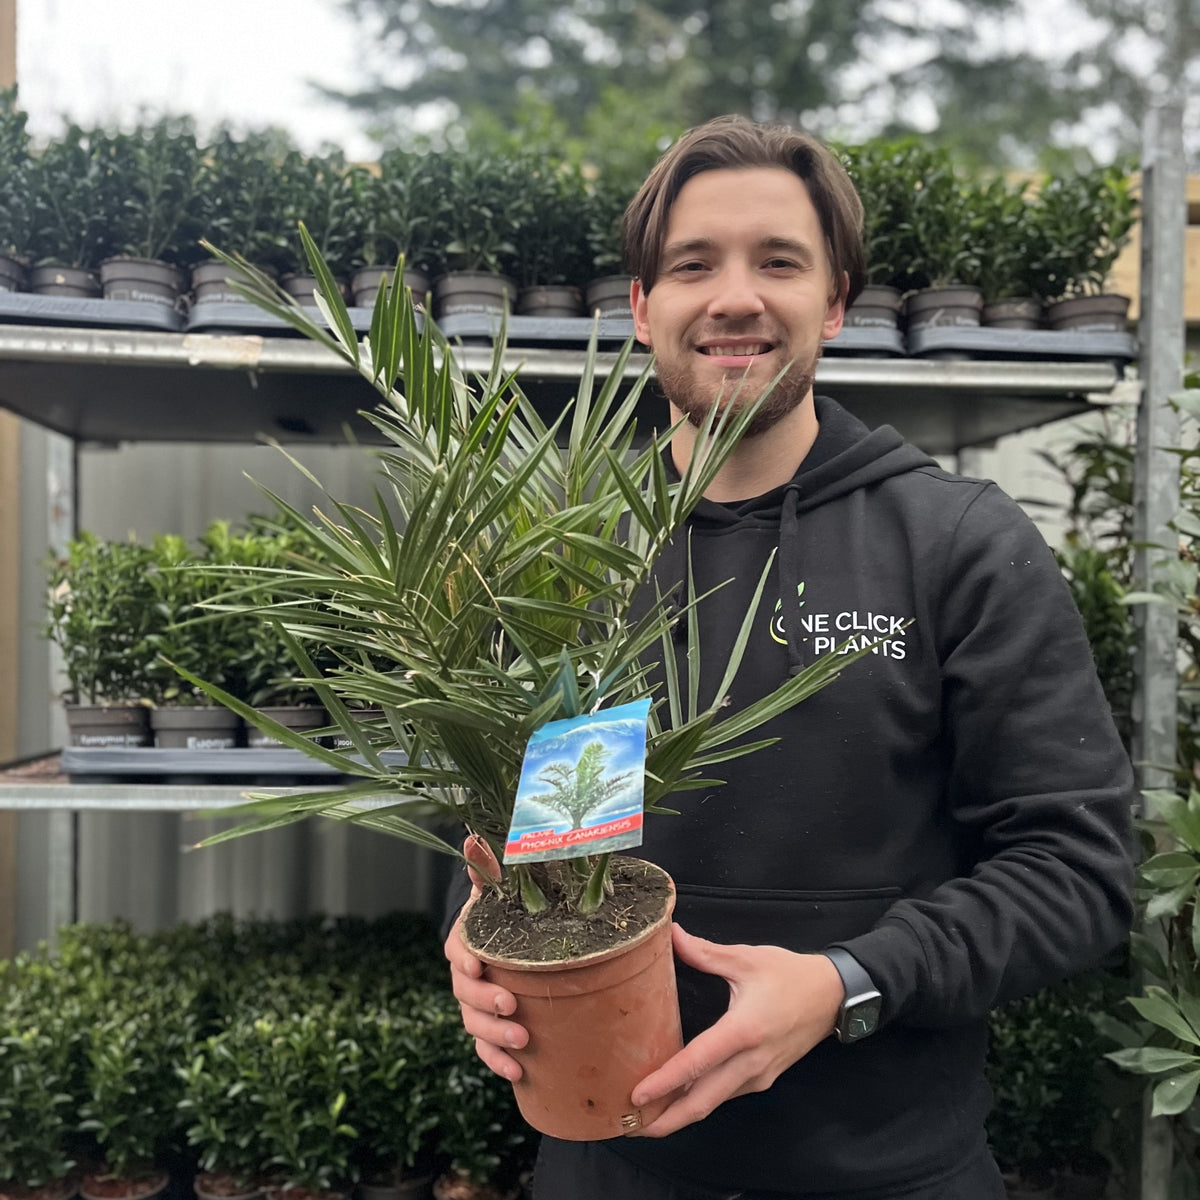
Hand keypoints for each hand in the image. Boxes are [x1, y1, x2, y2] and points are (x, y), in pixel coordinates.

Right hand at [443, 835, 528, 1080]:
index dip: (464, 959)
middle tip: (512, 1006)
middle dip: (485, 1003)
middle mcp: (467, 976)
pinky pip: (485, 1050)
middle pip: (465, 994)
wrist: (522, 943)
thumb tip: (473, 837)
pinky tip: (517, 1072)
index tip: (479, 965)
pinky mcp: (490, 1030)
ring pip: (474, 1025)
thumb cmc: (511, 913)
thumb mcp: (504, 889)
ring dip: (494, 1036)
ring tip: (522, 1040)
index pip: (456, 950)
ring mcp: (476, 1005)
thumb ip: (489, 868)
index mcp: (467, 941)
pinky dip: (497, 1062)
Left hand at [631, 924, 844, 1136]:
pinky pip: (727, 1095)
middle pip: (703, 1101)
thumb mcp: (746, 959)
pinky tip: (680, 1098)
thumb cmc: (789, 975)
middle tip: (631, 1127)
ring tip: (648, 1117)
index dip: (665, 1082)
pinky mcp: (764, 1079)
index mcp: (743, 1030)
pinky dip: (701, 1101)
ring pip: (714, 1103)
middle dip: (666, 1119)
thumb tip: (672, 935)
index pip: (697, 1062)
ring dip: (681, 1113)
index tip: (637, 1096)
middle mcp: (751, 1061)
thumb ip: (705, 953)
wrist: (833, 996)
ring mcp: (759, 1075)